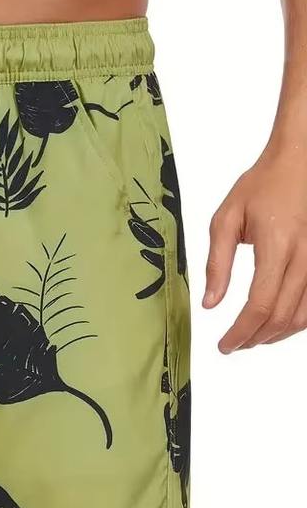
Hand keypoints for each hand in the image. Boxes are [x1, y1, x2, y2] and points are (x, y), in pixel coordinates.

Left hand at [205, 147, 306, 351]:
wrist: (300, 162)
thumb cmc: (262, 186)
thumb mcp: (226, 219)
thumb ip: (217, 263)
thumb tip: (210, 303)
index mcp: (276, 244)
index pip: (260, 303)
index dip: (241, 331)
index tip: (224, 345)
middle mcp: (305, 255)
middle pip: (282, 315)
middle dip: (256, 338)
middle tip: (234, 345)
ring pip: (304, 315)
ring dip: (277, 334)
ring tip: (252, 338)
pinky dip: (296, 320)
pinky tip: (276, 323)